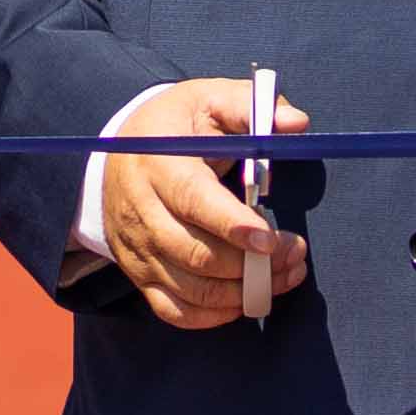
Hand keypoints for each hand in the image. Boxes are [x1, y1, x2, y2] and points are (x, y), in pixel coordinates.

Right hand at [95, 76, 308, 330]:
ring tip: (283, 275)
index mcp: (157, 161)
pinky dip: (213, 316)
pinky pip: (173, 310)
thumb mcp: (210, 99)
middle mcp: (140, 209)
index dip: (232, 225)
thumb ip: (253, 108)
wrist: (119, 150)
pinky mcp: (138, 272)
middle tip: (295, 254)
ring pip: (190, 289)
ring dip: (242, 292)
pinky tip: (245, 299)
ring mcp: (137, 247)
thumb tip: (296, 123)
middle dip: (252, 264)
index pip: (192, 200)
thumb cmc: (177, 125)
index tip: (271, 239)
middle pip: (195, 254)